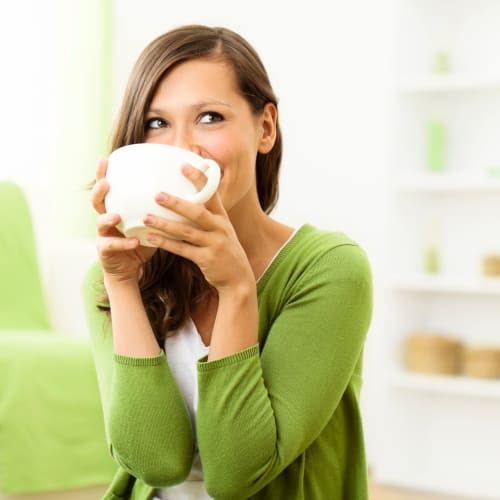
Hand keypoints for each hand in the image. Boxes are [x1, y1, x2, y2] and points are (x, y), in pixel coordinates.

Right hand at [90, 157, 155, 282]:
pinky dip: (123, 244)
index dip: (103, 173)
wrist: (130, 269)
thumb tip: (183, 190)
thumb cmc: (141, 241)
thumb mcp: (150, 222)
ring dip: (108, 218)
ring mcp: (103, 235)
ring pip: (100, 223)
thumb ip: (158, 208)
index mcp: (116, 208)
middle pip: (97, 201)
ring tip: (117, 216)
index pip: (107, 188)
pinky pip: (112, 246)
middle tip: (106, 183)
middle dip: (99, 191)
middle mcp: (106, 219)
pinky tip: (134, 242)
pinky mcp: (106, 252)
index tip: (106, 158)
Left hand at [142, 164, 253, 291]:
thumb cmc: (223, 250)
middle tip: (157, 194)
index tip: (184, 165)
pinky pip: (182, 250)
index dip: (199, 179)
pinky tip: (150, 238)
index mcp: (222, 217)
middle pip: (197, 212)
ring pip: (186, 232)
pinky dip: (166, 243)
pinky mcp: (206, 260)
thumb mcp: (221, 229)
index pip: (211, 194)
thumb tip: (183, 199)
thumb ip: (206, 216)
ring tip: (146, 217)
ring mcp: (214, 244)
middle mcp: (220, 228)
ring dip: (165, 224)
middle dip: (176, 203)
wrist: (238, 278)